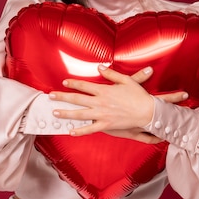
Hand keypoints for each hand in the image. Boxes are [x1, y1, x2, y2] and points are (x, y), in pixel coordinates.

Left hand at [50, 65, 187, 140]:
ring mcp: (101, 115)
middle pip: (77, 99)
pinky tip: (70, 131)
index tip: (64, 82)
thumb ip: (110, 73)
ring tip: (55, 112)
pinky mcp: (106, 125)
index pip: (84, 85)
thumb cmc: (138, 96)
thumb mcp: (126, 80)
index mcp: (104, 90)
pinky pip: (90, 129)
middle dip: (62, 97)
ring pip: (79, 114)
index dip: (73, 83)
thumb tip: (99, 67)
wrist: (147, 112)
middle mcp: (100, 102)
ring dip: (66, 113)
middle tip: (51, 96)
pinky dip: (80, 131)